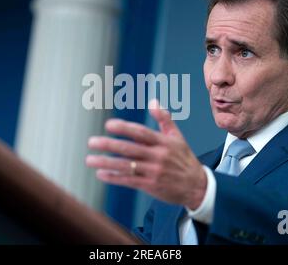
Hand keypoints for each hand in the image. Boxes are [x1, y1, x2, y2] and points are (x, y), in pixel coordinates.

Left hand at [86, 99, 206, 209]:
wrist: (197, 186)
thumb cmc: (184, 159)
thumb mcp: (178, 137)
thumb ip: (164, 119)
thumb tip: (153, 101)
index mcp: (163, 142)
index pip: (141, 133)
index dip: (124, 128)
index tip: (108, 125)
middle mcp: (158, 156)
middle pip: (130, 149)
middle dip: (109, 145)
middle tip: (91, 142)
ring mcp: (154, 172)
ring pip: (126, 166)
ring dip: (106, 163)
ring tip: (90, 159)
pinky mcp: (150, 185)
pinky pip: (129, 180)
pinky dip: (114, 177)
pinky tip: (101, 173)